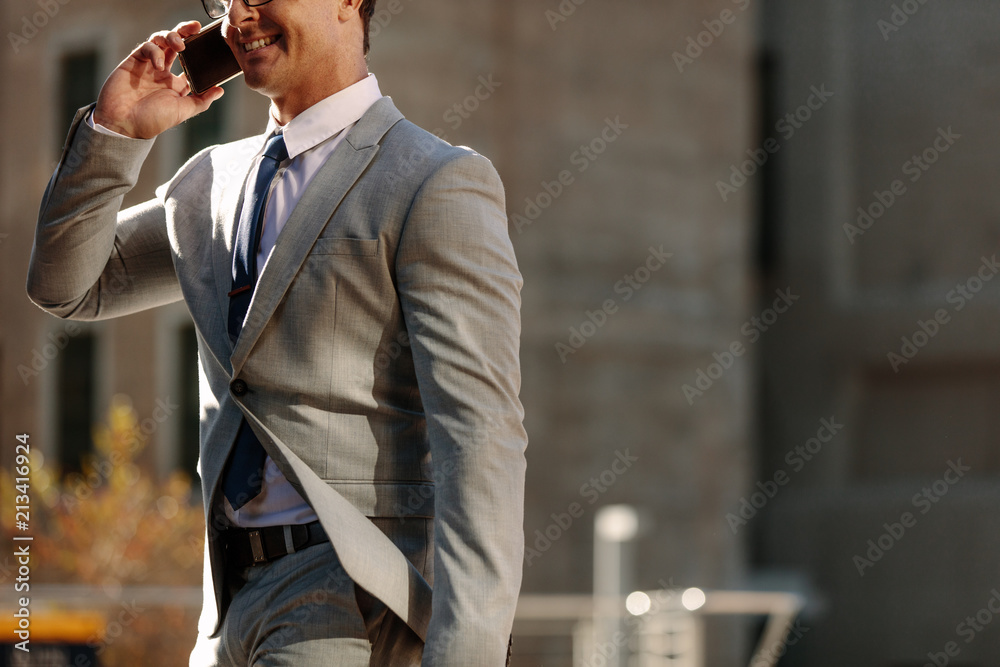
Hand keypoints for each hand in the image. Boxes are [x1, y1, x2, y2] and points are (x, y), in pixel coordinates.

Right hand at [93, 22, 224, 138]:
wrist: (123, 124)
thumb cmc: (152, 121)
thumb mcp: (182, 112)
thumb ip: (201, 101)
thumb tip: (220, 90)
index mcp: (177, 84)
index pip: (191, 62)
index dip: (200, 53)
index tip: (210, 45)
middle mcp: (164, 72)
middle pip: (176, 44)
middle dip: (186, 32)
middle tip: (196, 27)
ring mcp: (149, 65)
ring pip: (161, 40)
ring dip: (172, 37)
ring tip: (180, 44)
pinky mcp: (134, 61)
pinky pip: (147, 47)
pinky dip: (154, 51)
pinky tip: (158, 65)